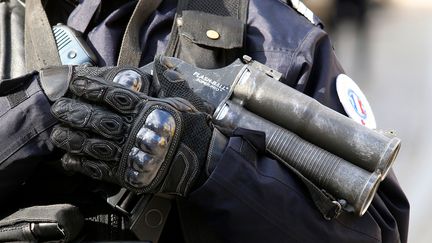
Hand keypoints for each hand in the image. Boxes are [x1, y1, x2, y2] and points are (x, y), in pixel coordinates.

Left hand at [49, 57, 222, 195]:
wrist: (204, 164)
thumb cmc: (195, 130)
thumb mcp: (185, 101)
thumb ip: (170, 82)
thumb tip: (162, 63)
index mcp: (147, 110)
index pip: (113, 95)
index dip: (92, 88)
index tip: (76, 84)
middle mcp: (135, 130)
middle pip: (97, 119)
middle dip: (75, 113)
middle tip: (58, 109)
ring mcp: (130, 153)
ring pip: (93, 145)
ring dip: (73, 139)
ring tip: (58, 135)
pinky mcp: (129, 174)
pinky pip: (100, 169)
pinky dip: (83, 164)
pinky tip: (70, 159)